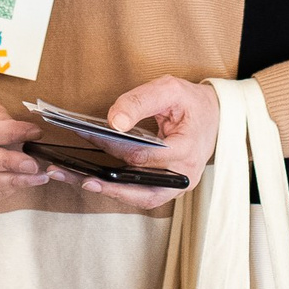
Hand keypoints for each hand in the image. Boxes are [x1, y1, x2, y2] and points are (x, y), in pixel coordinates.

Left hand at [73, 76, 220, 209]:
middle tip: (72, 175)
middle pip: (140, 188)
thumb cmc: (193, 104)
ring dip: (109, 192)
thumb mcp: (169, 89)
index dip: (114, 148)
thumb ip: (140, 101)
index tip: (87, 137)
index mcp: (187, 149)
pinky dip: (120, 190)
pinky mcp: (170, 188)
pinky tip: (95, 179)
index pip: (144, 156)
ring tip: (76, 180)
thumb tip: (114, 121)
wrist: (216, 117)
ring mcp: (177, 185)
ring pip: (140, 198)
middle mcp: (183, 174)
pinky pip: (143, 195)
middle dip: (105, 184)